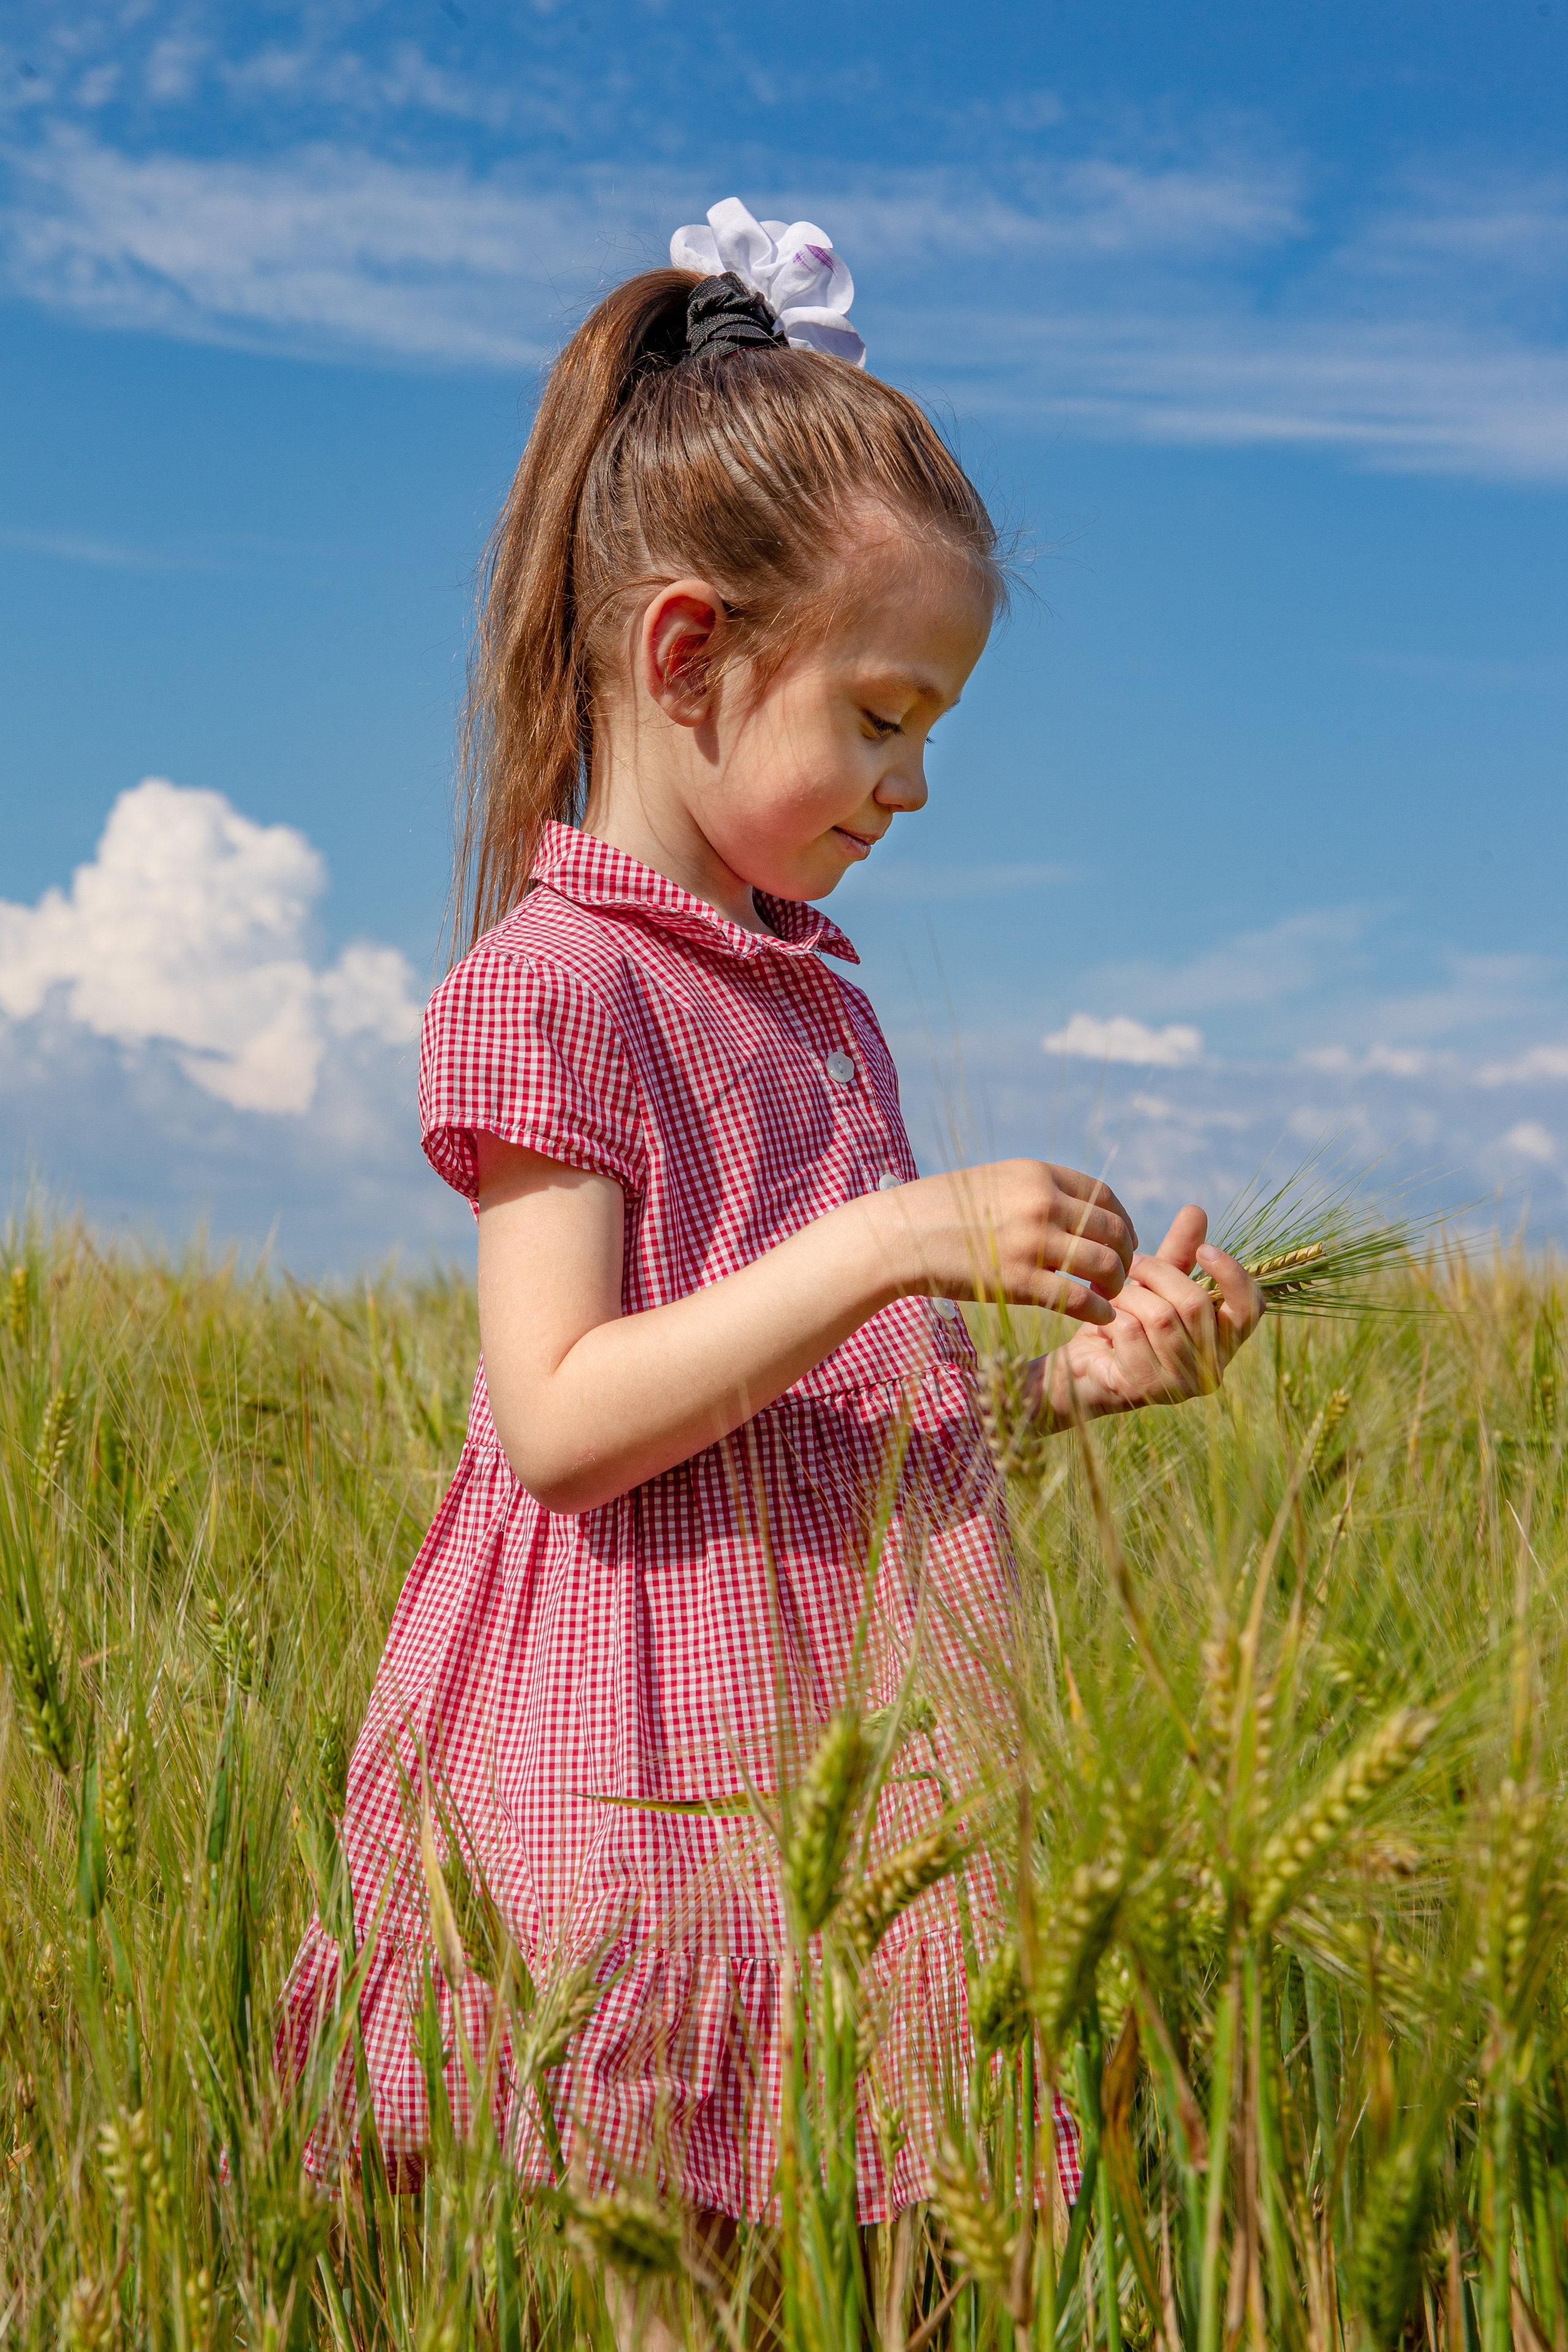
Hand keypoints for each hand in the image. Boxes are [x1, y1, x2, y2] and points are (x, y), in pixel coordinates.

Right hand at [879, 1161, 1137, 1326]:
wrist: (899, 1234)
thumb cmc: (943, 1211)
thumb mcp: (995, 1183)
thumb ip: (1036, 1191)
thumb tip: (1076, 1209)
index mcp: (1037, 1174)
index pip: (1104, 1196)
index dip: (1122, 1221)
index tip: (1121, 1240)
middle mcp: (1041, 1203)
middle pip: (1112, 1229)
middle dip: (1125, 1254)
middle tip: (1120, 1273)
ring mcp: (1031, 1242)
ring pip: (1104, 1264)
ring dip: (1116, 1283)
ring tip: (1108, 1295)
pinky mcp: (1018, 1281)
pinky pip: (1079, 1299)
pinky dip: (1099, 1311)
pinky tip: (1100, 1317)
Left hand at [1036, 1204, 1264, 1421]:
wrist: (1083, 1367)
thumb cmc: (1127, 1322)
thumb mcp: (1154, 1284)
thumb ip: (1179, 1252)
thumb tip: (1196, 1209)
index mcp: (1225, 1341)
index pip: (1251, 1308)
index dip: (1232, 1275)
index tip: (1204, 1250)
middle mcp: (1213, 1368)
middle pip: (1196, 1304)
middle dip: (1160, 1274)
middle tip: (1133, 1262)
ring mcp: (1182, 1384)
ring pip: (1161, 1317)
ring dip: (1130, 1293)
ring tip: (1112, 1289)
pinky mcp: (1148, 1390)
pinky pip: (1131, 1333)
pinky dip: (1112, 1316)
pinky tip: (1102, 1317)